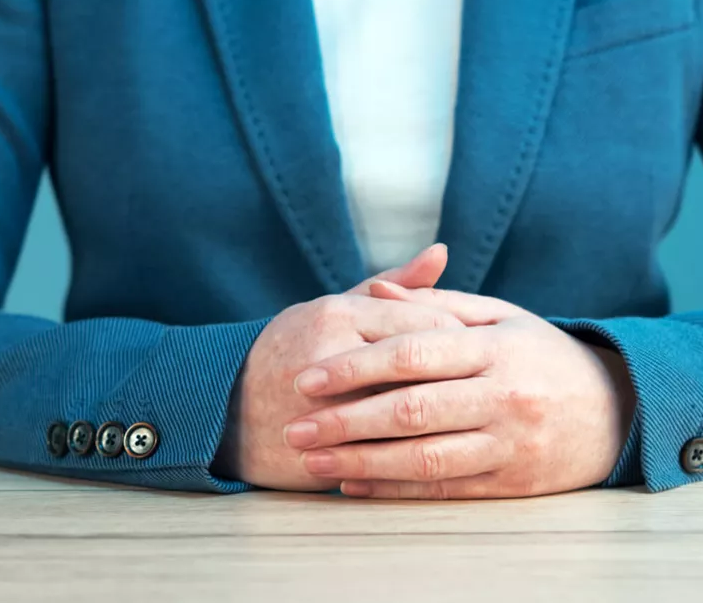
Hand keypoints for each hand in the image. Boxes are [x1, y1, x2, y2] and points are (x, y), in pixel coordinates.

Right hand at [216, 245, 466, 490]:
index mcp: (337, 314)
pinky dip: (418, 450)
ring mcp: (325, 407)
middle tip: (478, 390)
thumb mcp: (334, 308)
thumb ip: (392, 284)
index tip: (479, 354)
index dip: (464, 341)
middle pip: (425, 369)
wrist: (223, 410)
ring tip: (460, 419)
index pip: (428, 323)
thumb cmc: (287, 352)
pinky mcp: (325, 449)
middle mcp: (331, 357)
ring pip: (409, 413)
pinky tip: (435, 449)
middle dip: (460, 382)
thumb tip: (442, 252)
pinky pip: (388, 450)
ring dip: (443, 419)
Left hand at [281, 282, 635, 498]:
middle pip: (411, 410)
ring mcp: (511, 442)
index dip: (355, 367)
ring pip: (424, 457)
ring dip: (361, 462)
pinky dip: (395, 489)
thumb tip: (372, 288)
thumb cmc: (545, 355)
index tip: (308, 378)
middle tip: (294, 426)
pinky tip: (355, 485)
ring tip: (313, 462)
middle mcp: (504, 395)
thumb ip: (437, 303)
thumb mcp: (502, 316)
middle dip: (344, 420)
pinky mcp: (514, 482)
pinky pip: (445, 489)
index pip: (413, 354)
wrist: (621, 409)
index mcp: (496, 348)